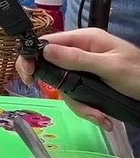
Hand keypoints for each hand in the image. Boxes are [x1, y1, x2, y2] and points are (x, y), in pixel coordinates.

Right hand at [17, 28, 139, 129]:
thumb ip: (78, 59)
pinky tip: (102, 117)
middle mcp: (81, 51)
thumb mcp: (110, 68)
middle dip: (63, 91)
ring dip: (80, 105)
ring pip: (64, 86)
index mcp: (85, 39)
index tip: (28, 76)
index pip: (48, 42)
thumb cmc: (139, 74)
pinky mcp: (89, 82)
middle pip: (53, 68)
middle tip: (73, 104)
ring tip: (100, 117)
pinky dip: (87, 109)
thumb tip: (45, 51)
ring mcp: (85, 67)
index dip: (32, 57)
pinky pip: (76, 95)